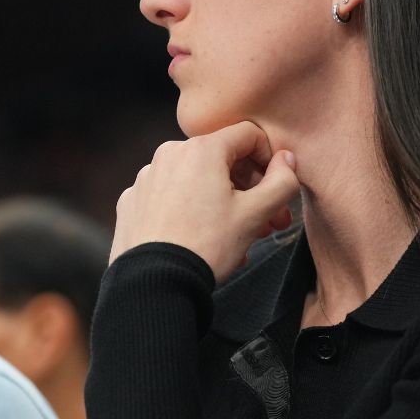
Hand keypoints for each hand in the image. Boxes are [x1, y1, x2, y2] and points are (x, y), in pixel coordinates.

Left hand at [110, 121, 299, 281]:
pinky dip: (190, 211)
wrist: (153, 284)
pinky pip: (171, 197)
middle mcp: (170, 154)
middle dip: (251, 189)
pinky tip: (201, 240)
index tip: (276, 189)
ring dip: (223, 203)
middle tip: (268, 222)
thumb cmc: (207, 246)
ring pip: (197, 180)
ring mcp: (147, 177)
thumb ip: (282, 181)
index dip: (270, 160)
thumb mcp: (255, 214)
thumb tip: (287, 160)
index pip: (249, 135)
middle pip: (222, 159)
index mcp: (201, 149)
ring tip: (238, 238)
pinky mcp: (133, 201)